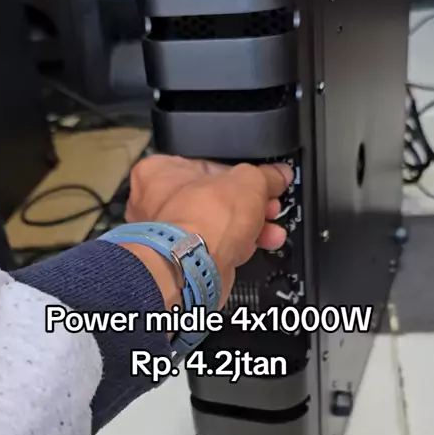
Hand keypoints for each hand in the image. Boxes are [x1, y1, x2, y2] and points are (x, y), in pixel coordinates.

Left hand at [125, 155, 292, 304]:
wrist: (195, 269)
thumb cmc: (204, 219)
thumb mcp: (249, 181)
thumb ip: (266, 176)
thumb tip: (278, 175)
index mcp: (159, 171)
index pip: (206, 165)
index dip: (239, 173)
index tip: (259, 180)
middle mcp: (156, 204)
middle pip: (213, 199)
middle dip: (248, 204)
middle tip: (268, 204)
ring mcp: (166, 237)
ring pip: (215, 226)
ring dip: (247, 227)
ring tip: (270, 228)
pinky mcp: (181, 261)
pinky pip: (213, 248)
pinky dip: (236, 246)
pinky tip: (258, 243)